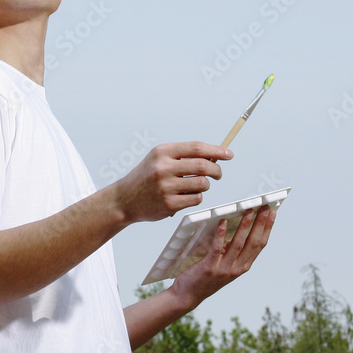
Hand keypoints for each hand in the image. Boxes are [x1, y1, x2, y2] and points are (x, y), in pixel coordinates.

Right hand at [112, 142, 228, 223]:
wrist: (124, 199)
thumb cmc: (146, 177)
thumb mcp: (159, 159)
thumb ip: (183, 156)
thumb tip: (214, 156)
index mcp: (162, 152)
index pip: (196, 148)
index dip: (216, 150)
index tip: (228, 154)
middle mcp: (163, 168)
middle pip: (203, 166)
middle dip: (217, 170)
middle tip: (218, 174)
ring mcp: (166, 187)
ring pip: (202, 184)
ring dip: (205, 185)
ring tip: (196, 186)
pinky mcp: (169, 204)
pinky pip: (196, 199)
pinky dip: (197, 197)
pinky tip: (186, 196)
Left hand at [169, 205, 275, 310]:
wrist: (189, 294)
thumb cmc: (206, 277)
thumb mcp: (226, 264)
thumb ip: (233, 251)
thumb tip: (240, 227)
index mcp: (243, 266)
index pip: (260, 244)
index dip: (267, 228)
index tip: (272, 213)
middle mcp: (237, 268)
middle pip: (253, 243)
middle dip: (260, 223)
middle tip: (264, 207)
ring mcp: (224, 269)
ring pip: (238, 244)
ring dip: (244, 226)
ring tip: (248, 211)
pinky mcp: (210, 267)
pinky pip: (217, 248)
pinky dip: (221, 234)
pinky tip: (222, 222)